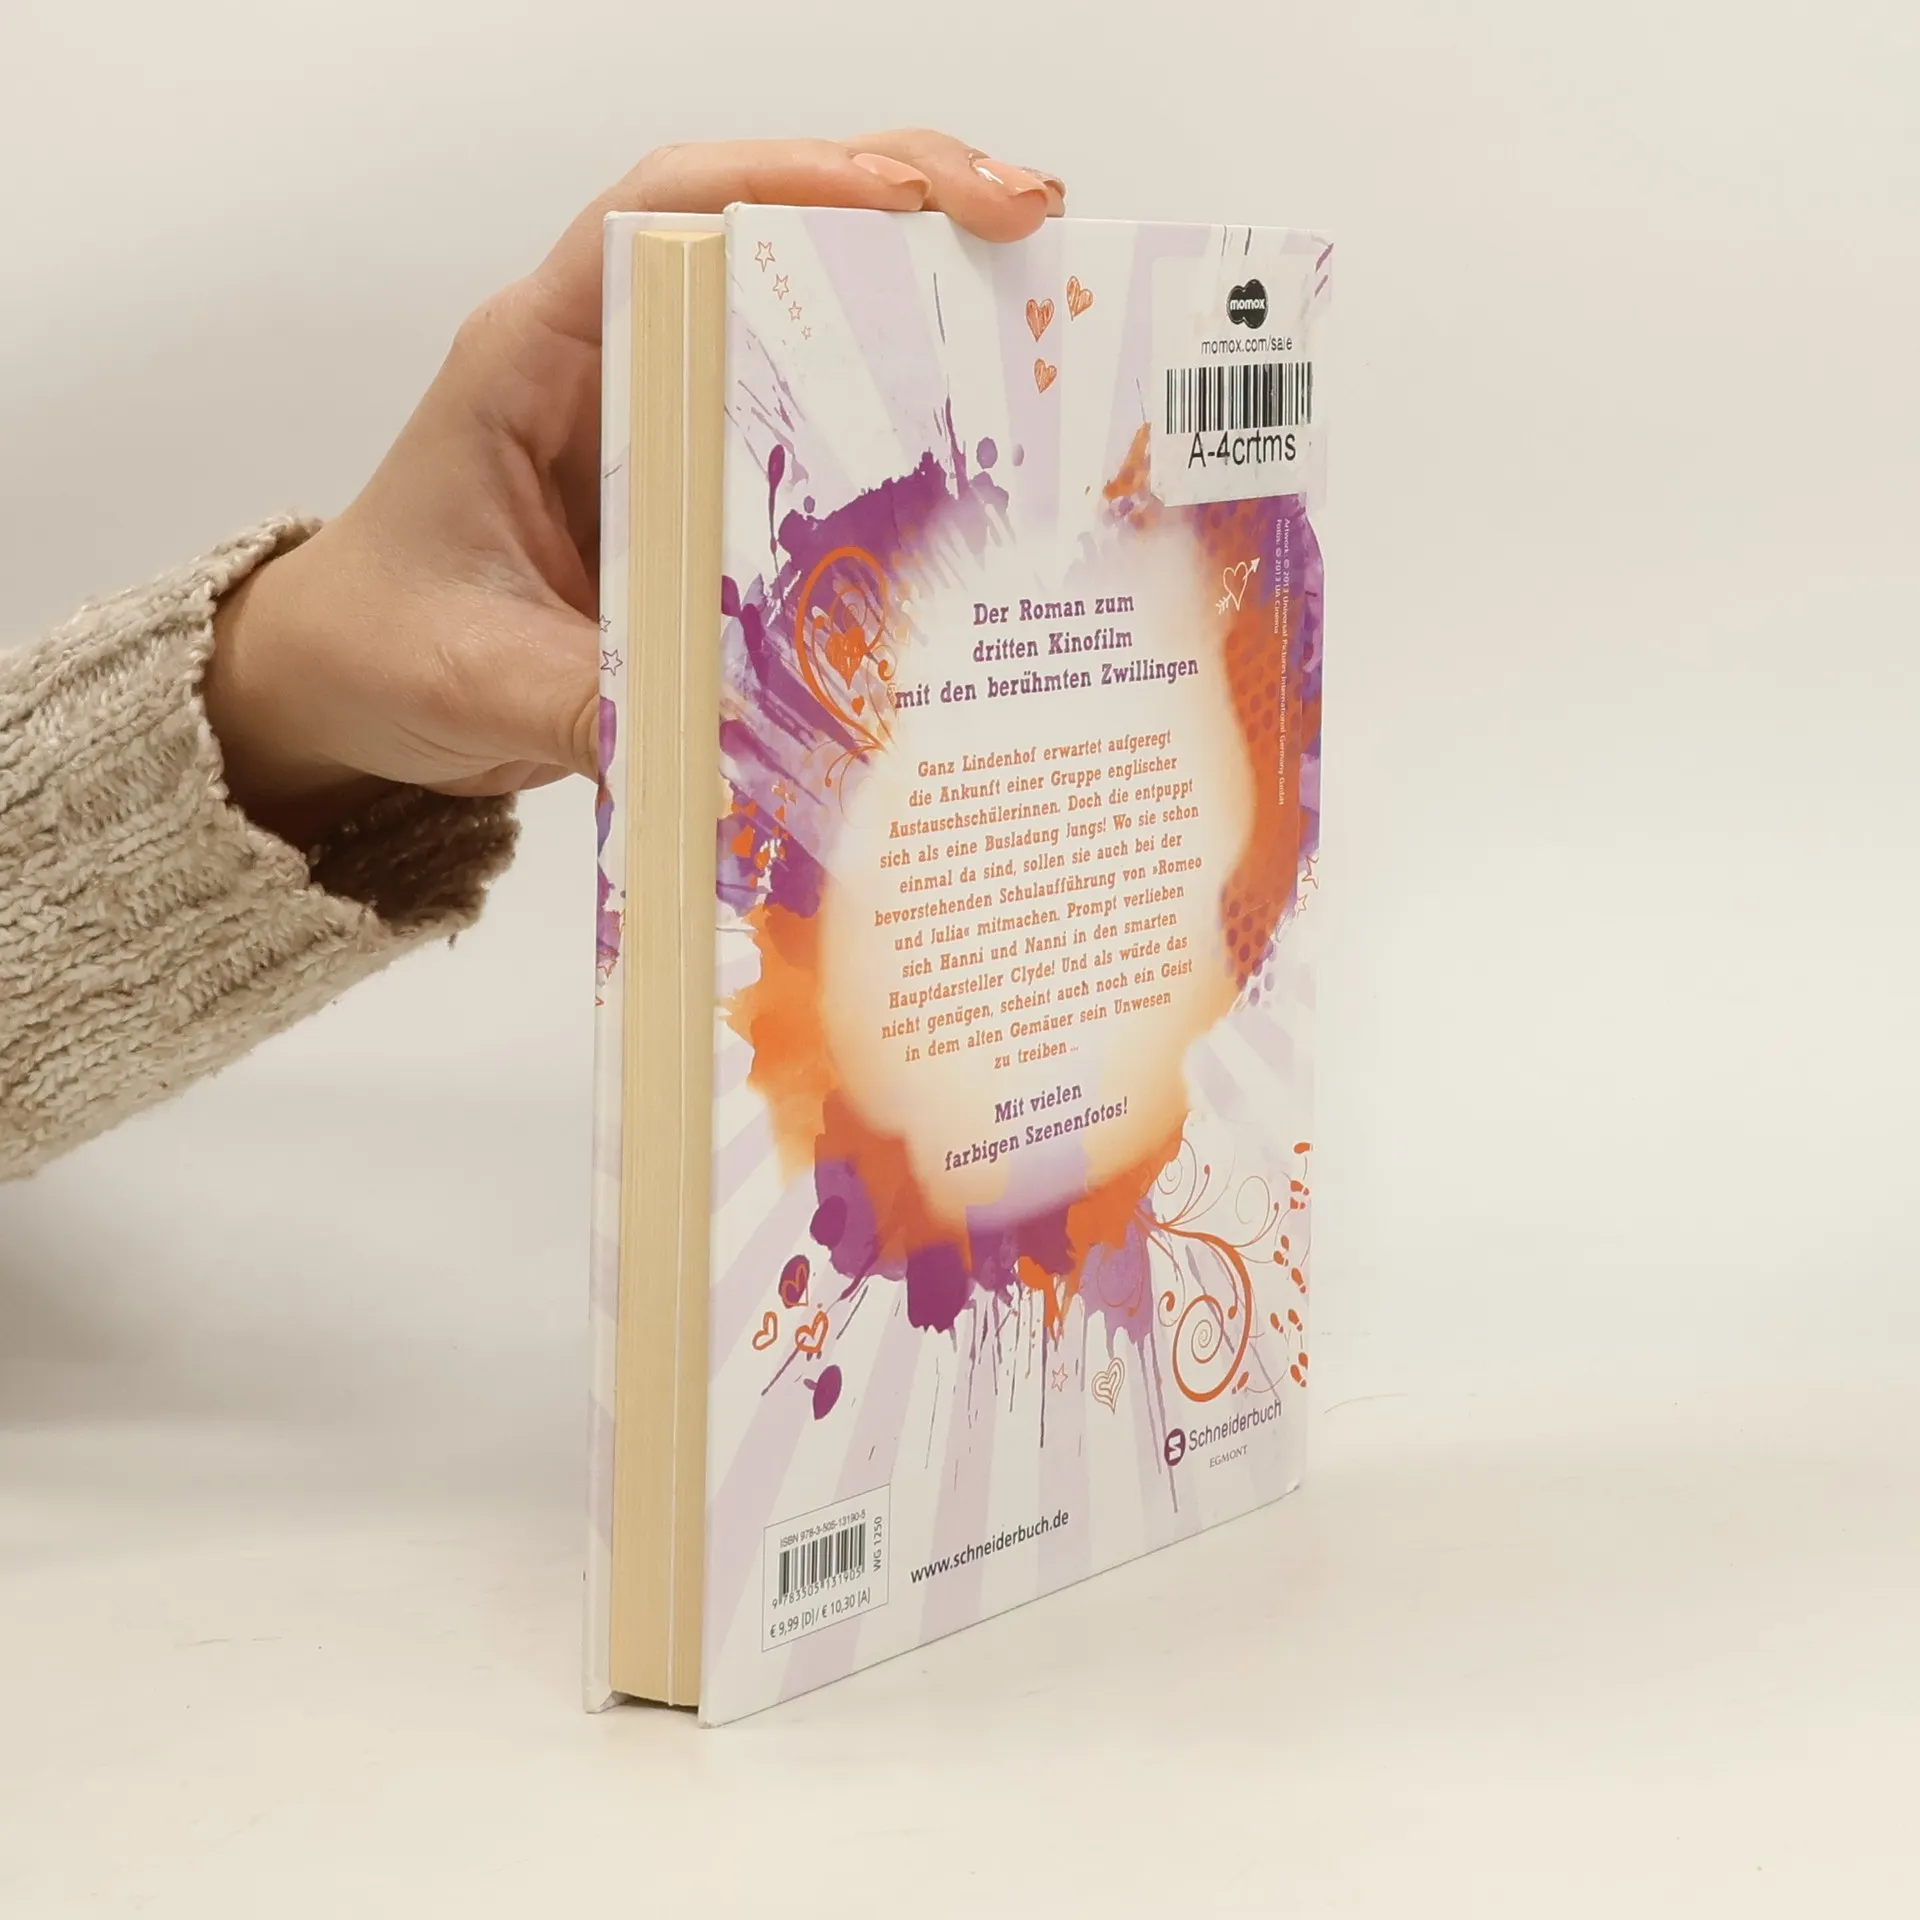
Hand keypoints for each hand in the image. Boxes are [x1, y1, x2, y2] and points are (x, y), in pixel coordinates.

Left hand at [204, 133, 1066, 846]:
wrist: (353, 689)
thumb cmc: (382, 647)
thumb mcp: (472, 679)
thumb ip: (583, 704)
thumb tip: (727, 747)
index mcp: (535, 357)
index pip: (660, 213)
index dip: (787, 181)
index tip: (905, 201)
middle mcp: (610, 365)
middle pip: (762, 228)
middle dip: (902, 203)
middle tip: (1031, 223)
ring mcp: (664, 422)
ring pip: (802, 316)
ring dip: (918, 297)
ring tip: (1041, 301)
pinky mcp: (701, 493)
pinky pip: (810, 433)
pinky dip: (898, 422)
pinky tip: (982, 445)